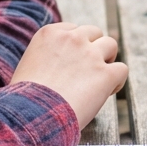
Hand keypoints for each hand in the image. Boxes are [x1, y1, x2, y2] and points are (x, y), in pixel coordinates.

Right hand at [9, 23, 127, 128]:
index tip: (72, 64)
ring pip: (110, 45)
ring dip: (107, 60)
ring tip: (99, 79)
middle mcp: (71, 38)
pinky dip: (117, 81)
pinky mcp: (105, 73)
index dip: (75, 47)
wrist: (32, 115)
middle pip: (93, 33)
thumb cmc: (25, 99)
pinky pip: (121, 69)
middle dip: (93, 48)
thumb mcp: (27, 66)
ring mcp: (90, 54)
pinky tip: (107, 92)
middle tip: (87, 70)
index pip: (73, 30)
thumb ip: (45, 57)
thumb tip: (58, 67)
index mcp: (49, 33)